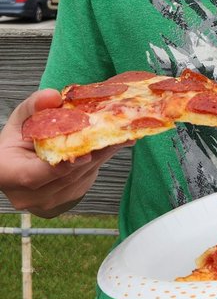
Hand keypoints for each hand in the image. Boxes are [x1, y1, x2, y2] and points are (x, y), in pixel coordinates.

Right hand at [0, 88, 129, 217]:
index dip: (61, 167)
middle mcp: (28, 195)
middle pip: (66, 176)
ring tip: (122, 135)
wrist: (22, 164)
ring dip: (102, 155)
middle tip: (117, 132)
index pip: (34, 176)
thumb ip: (34, 105)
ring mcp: (48, 202)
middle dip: (93, 153)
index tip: (85, 155)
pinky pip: (87, 180)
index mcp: (8, 174)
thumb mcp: (21, 119)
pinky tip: (113, 143)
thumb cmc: (19, 140)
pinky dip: (100, 160)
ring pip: (80, 178)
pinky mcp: (66, 200)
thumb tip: (53, 96)